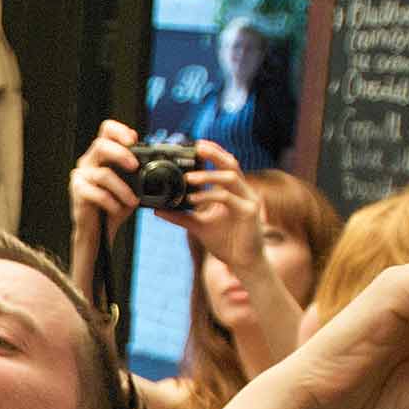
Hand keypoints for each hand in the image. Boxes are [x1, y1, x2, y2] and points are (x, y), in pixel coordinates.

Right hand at [66, 118, 141, 242]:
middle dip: (121, 154)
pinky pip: (97, 193)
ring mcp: (81, 176)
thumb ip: (138, 170)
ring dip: (123, 189)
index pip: (106, 130)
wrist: (98, 231)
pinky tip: (117, 209)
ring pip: (103, 174)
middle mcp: (89, 161)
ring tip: (133, 201)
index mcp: (102, 154)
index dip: (120, 131)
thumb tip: (155, 159)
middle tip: (135, 167)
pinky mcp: (77, 192)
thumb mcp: (131, 185)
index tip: (134, 140)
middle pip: (101, 145)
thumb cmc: (114, 206)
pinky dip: (111, 202)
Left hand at [156, 141, 264, 271]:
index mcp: (234, 191)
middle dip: (214, 153)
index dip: (214, 152)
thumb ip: (181, 216)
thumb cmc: (226, 243)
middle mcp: (244, 191)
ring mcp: (249, 200)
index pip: (226, 165)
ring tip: (189, 177)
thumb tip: (158, 209)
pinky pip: (228, 198)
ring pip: (230, 177)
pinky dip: (210, 196)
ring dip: (208, 175)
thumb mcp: (198, 226)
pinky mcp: (249, 212)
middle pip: (231, 164)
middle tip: (196, 147)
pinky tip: (194, 199)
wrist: (244, 264)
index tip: (196, 145)